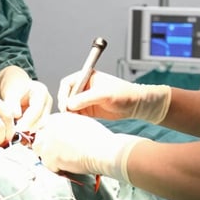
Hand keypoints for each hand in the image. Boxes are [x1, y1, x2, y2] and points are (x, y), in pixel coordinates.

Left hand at [0, 66, 52, 131]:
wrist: (16, 86)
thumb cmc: (14, 88)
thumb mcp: (11, 93)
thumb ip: (12, 104)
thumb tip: (16, 115)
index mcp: (41, 91)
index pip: (37, 109)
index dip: (27, 120)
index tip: (18, 128)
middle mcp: (48, 100)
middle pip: (42, 118)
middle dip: (29, 127)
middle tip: (17, 134)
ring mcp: (47, 109)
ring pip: (42, 125)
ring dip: (30, 130)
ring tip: (18, 134)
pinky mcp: (44, 116)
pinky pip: (39, 126)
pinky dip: (30, 130)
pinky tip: (22, 134)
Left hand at [32, 112, 140, 182]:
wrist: (101, 150)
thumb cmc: (97, 137)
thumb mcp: (81, 122)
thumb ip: (68, 124)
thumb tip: (64, 131)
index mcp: (57, 118)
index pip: (45, 125)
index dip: (50, 135)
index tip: (55, 141)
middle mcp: (49, 128)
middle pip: (39, 137)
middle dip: (45, 144)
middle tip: (55, 150)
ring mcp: (48, 143)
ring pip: (39, 150)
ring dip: (47, 155)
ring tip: (61, 158)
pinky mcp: (50, 158)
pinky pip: (47, 164)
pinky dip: (55, 166)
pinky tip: (66, 165)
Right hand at [57, 69, 171, 123]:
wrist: (136, 104)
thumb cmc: (124, 93)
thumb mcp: (104, 94)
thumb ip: (86, 98)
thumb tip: (70, 104)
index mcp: (86, 77)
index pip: (68, 84)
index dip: (64, 94)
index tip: (65, 105)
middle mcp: (84, 88)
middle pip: (67, 95)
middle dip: (65, 105)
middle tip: (69, 114)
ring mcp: (86, 99)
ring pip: (70, 106)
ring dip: (70, 113)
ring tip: (73, 120)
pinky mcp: (89, 110)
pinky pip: (77, 114)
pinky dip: (75, 118)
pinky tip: (78, 123)